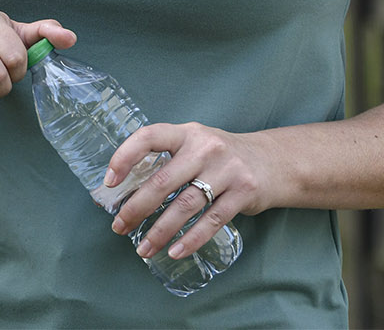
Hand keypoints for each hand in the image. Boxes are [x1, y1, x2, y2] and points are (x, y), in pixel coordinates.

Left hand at [105, 121, 275, 258]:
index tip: (109, 182)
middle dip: (136, 208)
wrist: (274, 161)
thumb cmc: (221, 156)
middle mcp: (205, 148)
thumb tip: (127, 188)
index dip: (125, 157)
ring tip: (143, 248)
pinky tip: (174, 251)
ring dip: (160, 231)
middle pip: (163, 181)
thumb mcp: (195, 144)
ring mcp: (226, 170)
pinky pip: (212, 221)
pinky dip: (191, 239)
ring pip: (185, 205)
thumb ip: (167, 159)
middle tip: (119, 226)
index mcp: (186, 133)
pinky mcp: (243, 193)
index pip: (148, 137)